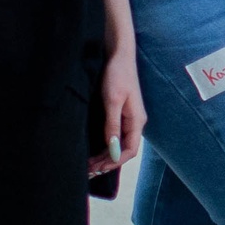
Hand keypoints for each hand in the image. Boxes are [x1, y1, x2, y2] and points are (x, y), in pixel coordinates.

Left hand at [91, 45, 143, 178]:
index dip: (114, 162)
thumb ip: (113, 125)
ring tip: (88, 164)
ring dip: (104, 155)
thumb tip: (113, 149)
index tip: (98, 168)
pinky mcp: (119, 113)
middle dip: (107, 162)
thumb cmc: (117, 74)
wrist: (118, 53)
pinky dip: (103, 145)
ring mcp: (127, 118)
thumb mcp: (113, 100)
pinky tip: (92, 150)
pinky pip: (113, 135)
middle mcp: (134, 122)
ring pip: (117, 144)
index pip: (130, 150)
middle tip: (88, 170)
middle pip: (123, 150)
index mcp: (137, 120)